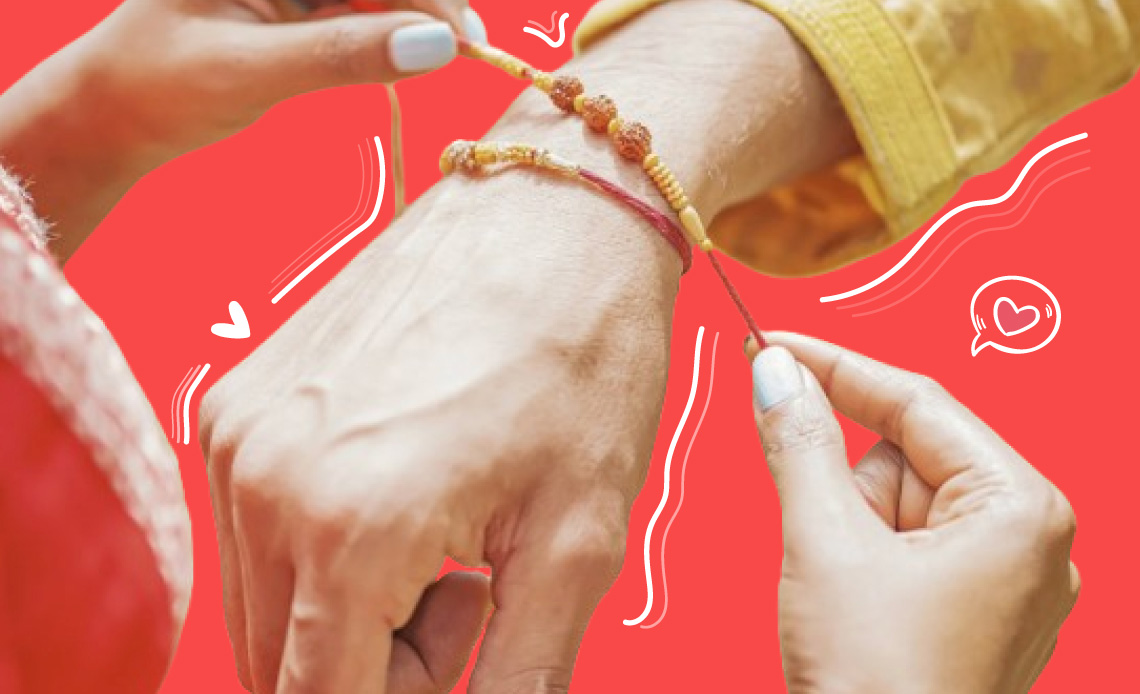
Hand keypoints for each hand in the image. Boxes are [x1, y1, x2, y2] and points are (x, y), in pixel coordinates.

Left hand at [0, 0, 486, 258]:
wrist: (118, 114)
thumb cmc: (160, 85)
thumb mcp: (250, 72)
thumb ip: (342, 55)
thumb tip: (436, 46)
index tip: (458, 32)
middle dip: (424, 0)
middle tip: (467, 48)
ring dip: (415, 15)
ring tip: (453, 52)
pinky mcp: (294, 2)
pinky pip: (358, 6)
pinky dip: (390, 29)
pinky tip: (413, 52)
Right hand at [199, 161, 677, 692]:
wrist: (554, 207)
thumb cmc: (585, 355)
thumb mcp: (579, 540)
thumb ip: (514, 679)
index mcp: (350, 529)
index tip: (472, 645)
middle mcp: (264, 480)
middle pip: (282, 667)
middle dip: (378, 666)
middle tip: (476, 591)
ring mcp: (238, 431)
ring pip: (266, 604)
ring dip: (349, 610)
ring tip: (450, 538)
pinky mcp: (238, 397)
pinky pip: (256, 529)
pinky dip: (321, 548)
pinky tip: (406, 487)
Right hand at [746, 333, 1078, 693]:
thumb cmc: (880, 689)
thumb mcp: (823, 543)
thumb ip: (800, 441)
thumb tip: (778, 374)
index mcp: (1020, 510)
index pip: (918, 401)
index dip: (835, 366)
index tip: (775, 345)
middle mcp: (1030, 540)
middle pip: (908, 455)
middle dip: (847, 481)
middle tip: (815, 529)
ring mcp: (1007, 581)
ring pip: (901, 502)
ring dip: (851, 526)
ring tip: (839, 587)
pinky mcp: (976, 611)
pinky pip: (908, 545)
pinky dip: (864, 554)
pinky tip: (852, 598)